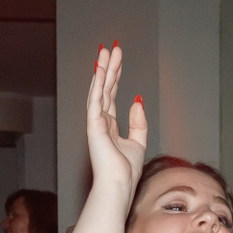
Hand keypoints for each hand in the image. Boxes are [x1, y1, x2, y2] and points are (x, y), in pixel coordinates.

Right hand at [85, 43, 146, 198]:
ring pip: (99, 90)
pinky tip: (100, 67)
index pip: (111, 95)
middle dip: (108, 68)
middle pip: (105, 88)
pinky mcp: (93, 125)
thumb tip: (137, 100)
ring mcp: (95, 123)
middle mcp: (100, 122)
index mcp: (109, 126)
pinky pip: (96, 98)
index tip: (117, 60)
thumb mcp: (138, 142)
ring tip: (106, 50)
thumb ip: (138, 122)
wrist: (118, 185)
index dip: (114, 77)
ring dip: (102, 70)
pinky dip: (97, 82)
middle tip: (112, 48)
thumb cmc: (126, 171)